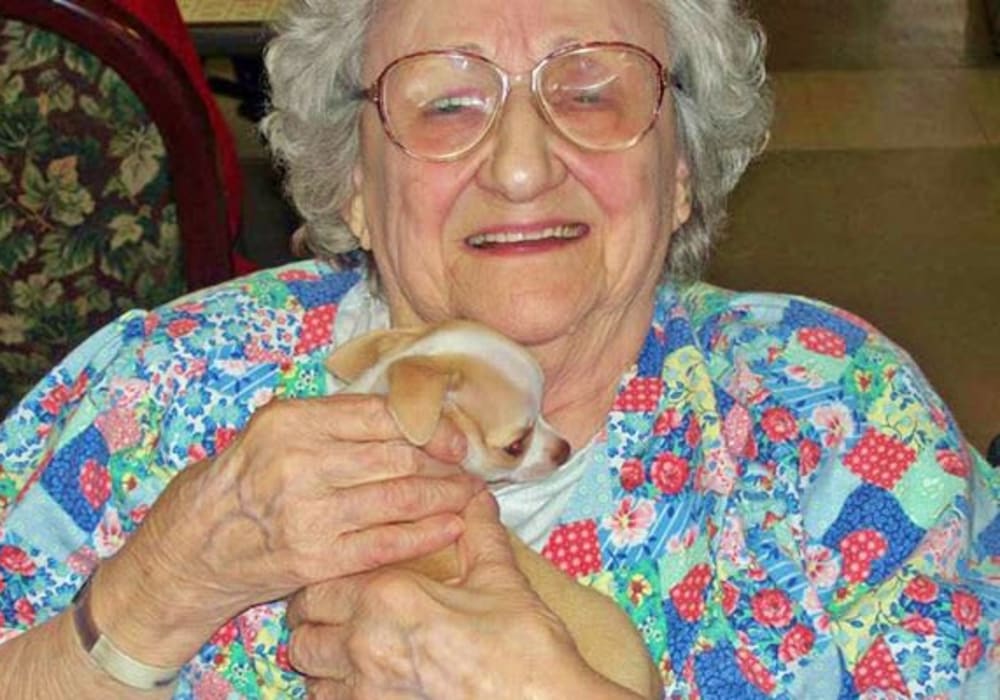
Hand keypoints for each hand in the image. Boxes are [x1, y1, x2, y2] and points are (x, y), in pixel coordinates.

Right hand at [90, 394, 482, 666]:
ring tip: (470, 493)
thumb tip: (407, 414)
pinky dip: (426, 534)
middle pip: (398, 456)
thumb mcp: (273, 431)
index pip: (381, 415)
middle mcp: (299, 463)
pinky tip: (451, 527)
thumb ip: (332, 420)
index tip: (458, 435)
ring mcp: (308, 514)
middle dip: (447, 462)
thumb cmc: (240, 482)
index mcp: (291, 421)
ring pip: (399, 498)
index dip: (431, 425)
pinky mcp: (315, 559)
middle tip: (473, 466)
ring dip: (446, 495)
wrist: (193, 549)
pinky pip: (386, 544)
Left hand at [286, 492, 632, 699]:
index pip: (321, 587)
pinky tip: (366, 684)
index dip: (326, 587)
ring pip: (310, 674)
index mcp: (387, 597)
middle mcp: (363, 644)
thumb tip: (476, 496)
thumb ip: (478, 532)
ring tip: (351, 654)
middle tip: (342, 620)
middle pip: (303, 634)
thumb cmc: (522, 644)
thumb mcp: (499, 578)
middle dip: (317, 624)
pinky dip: (337, 693)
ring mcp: (365, 692)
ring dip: (324, 662)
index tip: (342, 587)